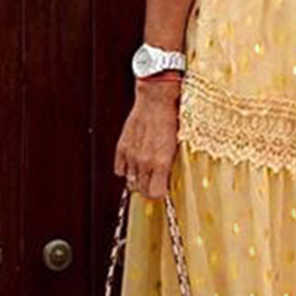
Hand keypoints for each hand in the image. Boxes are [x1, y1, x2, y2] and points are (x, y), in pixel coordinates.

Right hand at [114, 80, 179, 199]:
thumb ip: (169, 165)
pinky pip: (119, 170)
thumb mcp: (176, 146)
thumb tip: (166, 179)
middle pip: (142, 190)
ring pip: (131, 181)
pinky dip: (125, 169)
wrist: (155, 101)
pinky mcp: (122, 147)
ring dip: (137, 180)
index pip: (155, 193)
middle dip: (148, 189)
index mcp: (161, 163)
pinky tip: (133, 164)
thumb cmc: (170, 119)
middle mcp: (145, 162)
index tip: (162, 190)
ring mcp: (132, 155)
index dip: (159, 194)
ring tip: (144, 173)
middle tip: (154, 183)